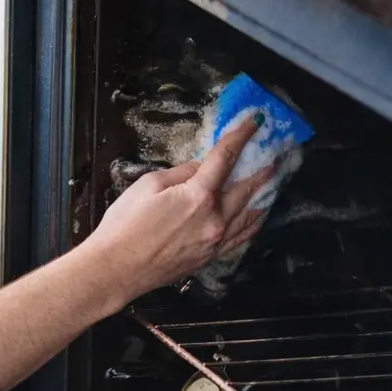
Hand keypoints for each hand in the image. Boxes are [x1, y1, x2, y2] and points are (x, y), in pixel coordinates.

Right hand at [86, 122, 273, 300]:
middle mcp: (214, 219)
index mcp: (198, 196)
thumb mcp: (148, 185)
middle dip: (261, 169)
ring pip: (249, 216)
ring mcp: (215, 242)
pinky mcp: (209, 258)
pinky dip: (252, 225)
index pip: (225, 158)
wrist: (116, 269)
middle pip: (246, 188)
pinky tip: (257, 217)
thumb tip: (200, 167)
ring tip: (273, 183)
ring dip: (263, 197)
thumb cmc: (124, 224)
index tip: (256, 121)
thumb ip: (180, 173)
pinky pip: (240, 239)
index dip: (241, 136)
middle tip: (275, 155)